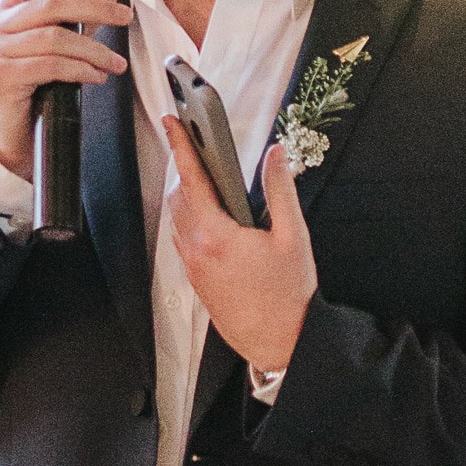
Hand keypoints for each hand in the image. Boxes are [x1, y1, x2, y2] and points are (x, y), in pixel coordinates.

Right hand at [0, 0, 129, 179]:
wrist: (10, 135)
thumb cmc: (34, 87)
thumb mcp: (61, 42)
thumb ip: (83, 10)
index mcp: (5, 10)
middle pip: (51, 5)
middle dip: (95, 8)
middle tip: (124, 17)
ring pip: (55, 38)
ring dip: (94, 50)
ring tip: (115, 63)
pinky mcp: (0, 75)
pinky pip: (50, 65)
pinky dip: (80, 70)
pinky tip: (96, 77)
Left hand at [160, 119, 316, 379]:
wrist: (280, 342)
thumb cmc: (289, 293)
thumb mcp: (293, 236)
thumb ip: (281, 190)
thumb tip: (277, 154)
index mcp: (217, 234)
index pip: (192, 179)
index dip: (181, 146)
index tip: (172, 123)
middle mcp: (198, 250)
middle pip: (180, 198)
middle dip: (186, 171)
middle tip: (197, 150)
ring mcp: (194, 268)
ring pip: (179, 221)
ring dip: (188, 198)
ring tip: (208, 183)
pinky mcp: (198, 282)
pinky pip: (185, 242)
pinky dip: (191, 222)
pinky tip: (214, 222)